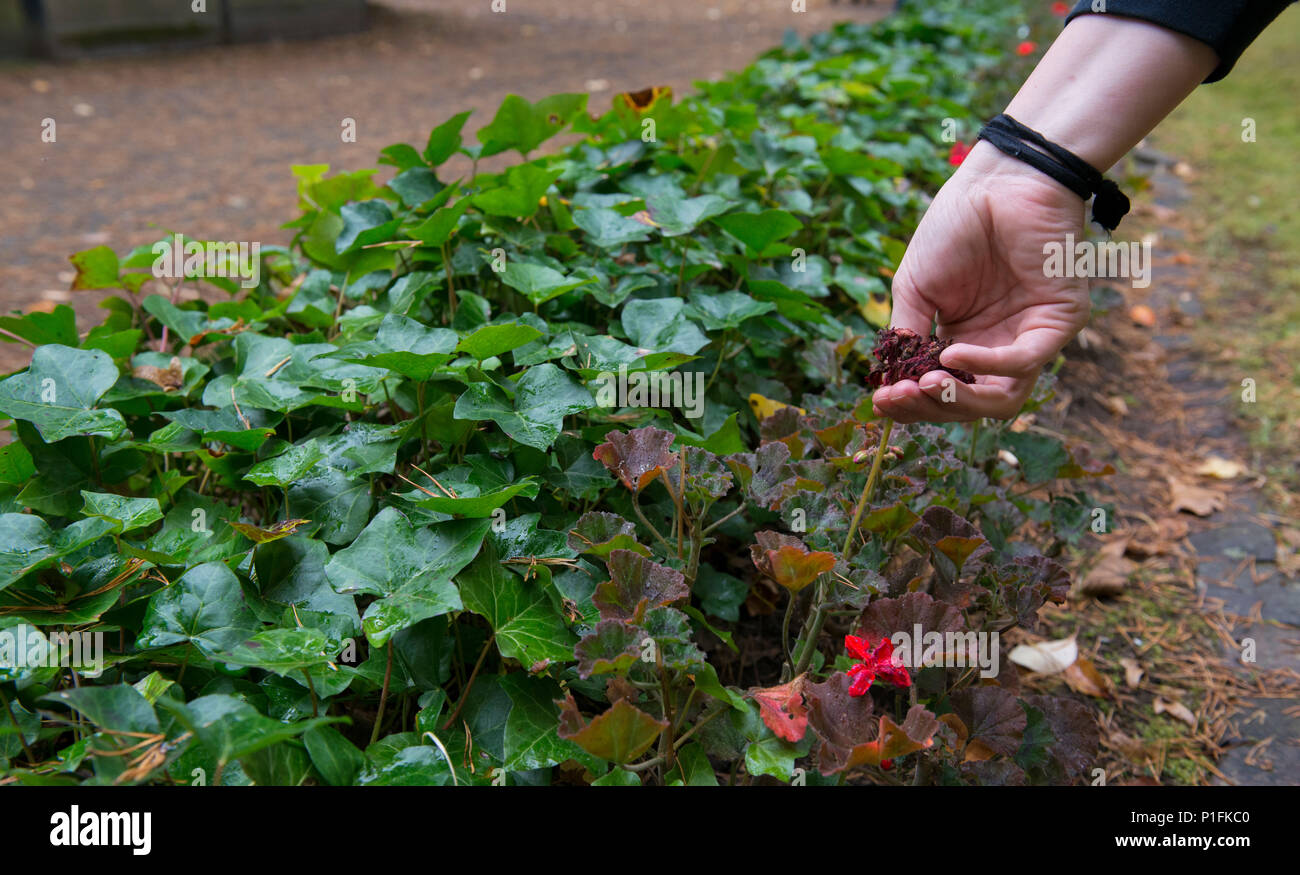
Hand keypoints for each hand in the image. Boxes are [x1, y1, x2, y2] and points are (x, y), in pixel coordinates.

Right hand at [871, 141, 1090, 422]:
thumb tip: (892, 383)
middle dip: (932, 408)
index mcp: (963, 340)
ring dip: (961, 398)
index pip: (941, 391)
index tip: (879, 400)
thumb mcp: (916, 288)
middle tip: (899, 396)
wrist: (999, 181)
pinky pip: (1026, 361)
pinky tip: (954, 353)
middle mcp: (997, 346)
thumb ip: (909, 335)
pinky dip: (988, 364)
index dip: (911, 404)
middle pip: (970, 403)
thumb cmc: (957, 226)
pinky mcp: (1059, 322)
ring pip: (1003, 398)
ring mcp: (1029, 337)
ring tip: (927, 384)